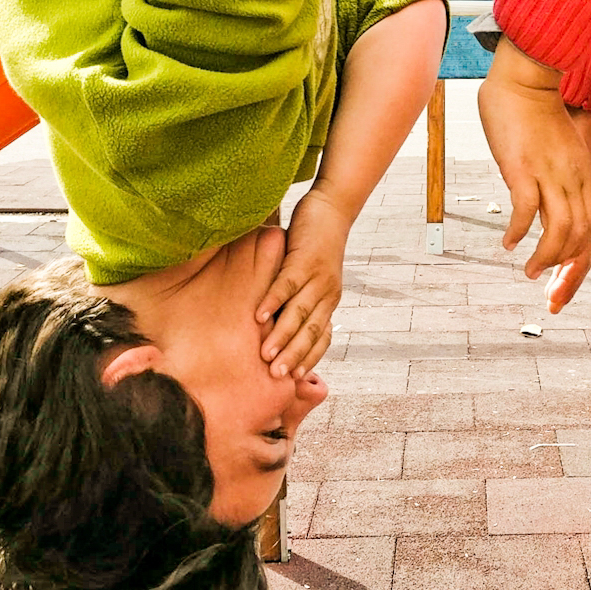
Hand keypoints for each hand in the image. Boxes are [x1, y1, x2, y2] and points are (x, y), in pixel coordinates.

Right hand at [255, 184, 348, 377]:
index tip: (295, 380)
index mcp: (328, 301)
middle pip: (310, 332)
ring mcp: (317, 277)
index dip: (309, 358)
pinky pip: (287, 284)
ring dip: (282, 336)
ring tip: (265, 355)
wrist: (332, 208)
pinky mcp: (304, 259)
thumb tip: (274, 320)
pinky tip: (258, 316)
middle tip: (277, 379)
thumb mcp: (309, 276)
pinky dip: (272, 300)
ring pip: (298, 313)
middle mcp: (327, 293)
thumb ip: (295, 297)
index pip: (320, 337)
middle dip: (294, 357)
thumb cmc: (315, 244)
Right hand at [478, 38, 590, 308]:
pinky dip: (520, 232)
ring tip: (529, 271)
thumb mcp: (559, 146)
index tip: (563, 282)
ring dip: (545, 257)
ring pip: (558, 229)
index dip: (579, 257)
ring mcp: (551, 174)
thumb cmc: (537, 110)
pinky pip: (527, 210)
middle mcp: (573, 177)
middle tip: (543, 286)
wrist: (526, 78)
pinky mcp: (524, 168)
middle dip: (564, 267)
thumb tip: (544, 195)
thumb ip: (558, 171)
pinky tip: (509, 243)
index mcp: (583, 173)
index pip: (590, 226)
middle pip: (579, 234)